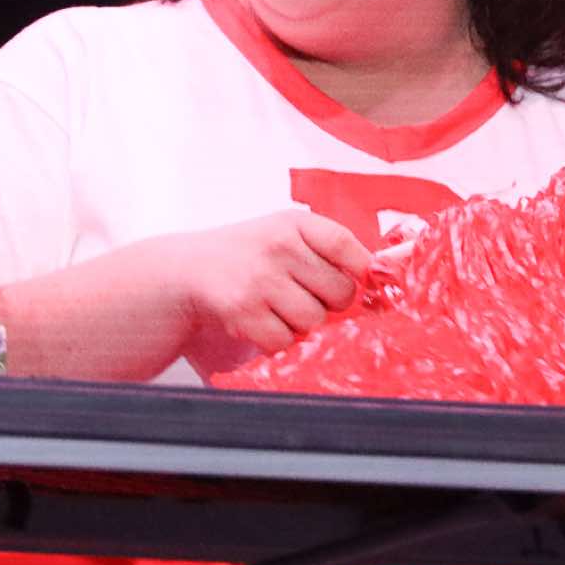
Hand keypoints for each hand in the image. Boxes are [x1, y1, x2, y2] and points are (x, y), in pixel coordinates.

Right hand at [181, 210, 371, 355]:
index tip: (368, 285)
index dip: (364, 269)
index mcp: (293, 223)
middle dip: (329, 304)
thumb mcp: (282, 235)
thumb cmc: (244, 255)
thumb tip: (378, 279)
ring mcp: (260, 279)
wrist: (185, 270)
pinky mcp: (243, 310)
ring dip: (301, 324)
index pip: (345, 244)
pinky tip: (260, 322)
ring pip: (314, 320)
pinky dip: (276, 340)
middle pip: (340, 292)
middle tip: (305, 298)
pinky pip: (284, 340)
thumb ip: (324, 252)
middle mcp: (278, 246)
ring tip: (278, 309)